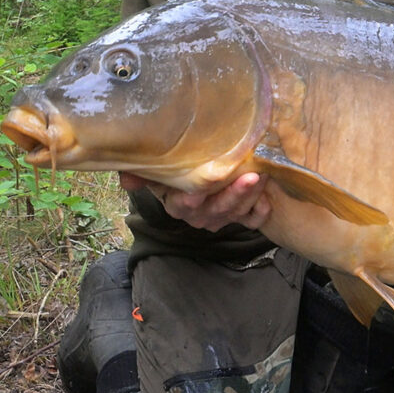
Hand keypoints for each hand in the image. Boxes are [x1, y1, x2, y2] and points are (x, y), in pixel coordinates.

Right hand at [118, 171, 270, 231]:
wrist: (198, 178)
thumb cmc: (177, 171)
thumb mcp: (157, 171)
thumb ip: (141, 172)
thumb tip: (126, 178)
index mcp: (177, 204)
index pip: (184, 204)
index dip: (193, 198)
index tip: (200, 189)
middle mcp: (199, 215)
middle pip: (216, 209)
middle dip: (233, 194)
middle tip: (250, 176)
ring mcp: (221, 218)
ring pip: (236, 212)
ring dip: (250, 196)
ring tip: (262, 175)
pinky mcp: (240, 217)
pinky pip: (252, 221)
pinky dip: (260, 213)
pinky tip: (267, 200)